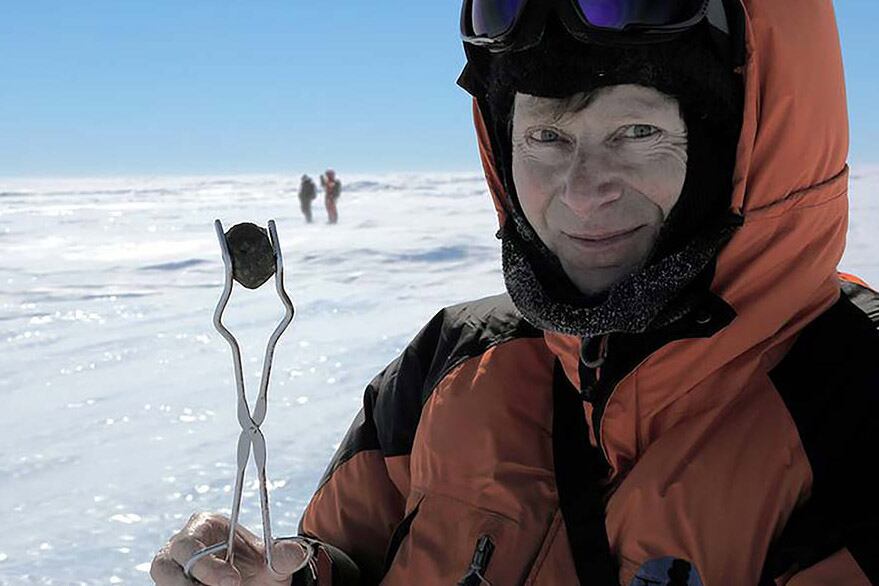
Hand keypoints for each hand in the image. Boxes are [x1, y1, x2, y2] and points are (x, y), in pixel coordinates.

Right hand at [151, 512, 307, 585]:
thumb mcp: (271, 562)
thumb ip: (282, 555)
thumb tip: (297, 552)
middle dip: (191, 583)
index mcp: (201, 525)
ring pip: (164, 582)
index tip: (234, 581)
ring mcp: (170, 571)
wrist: (250, 582)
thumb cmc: (256, 566)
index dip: (208, 565)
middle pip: (165, 565)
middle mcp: (178, 547)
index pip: (190, 543)